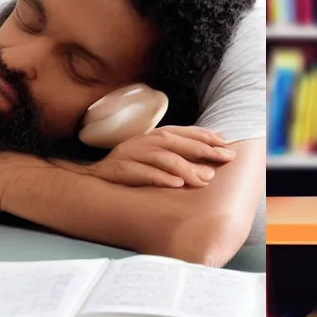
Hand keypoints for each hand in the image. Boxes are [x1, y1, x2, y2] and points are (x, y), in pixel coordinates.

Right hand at [85, 126, 236, 187]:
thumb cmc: (128, 170)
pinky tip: (176, 184)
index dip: (204, 136)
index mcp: (151, 137)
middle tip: (225, 158)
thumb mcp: (152, 158)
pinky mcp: (119, 170)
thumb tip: (208, 167)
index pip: (181, 132)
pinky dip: (159, 177)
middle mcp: (141, 142)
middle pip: (175, 141)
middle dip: (202, 149)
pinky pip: (141, 173)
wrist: (91, 180)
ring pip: (161, 157)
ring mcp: (129, 155)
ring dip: (185, 167)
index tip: (226, 143)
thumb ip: (174, 156)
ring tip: (204, 178)